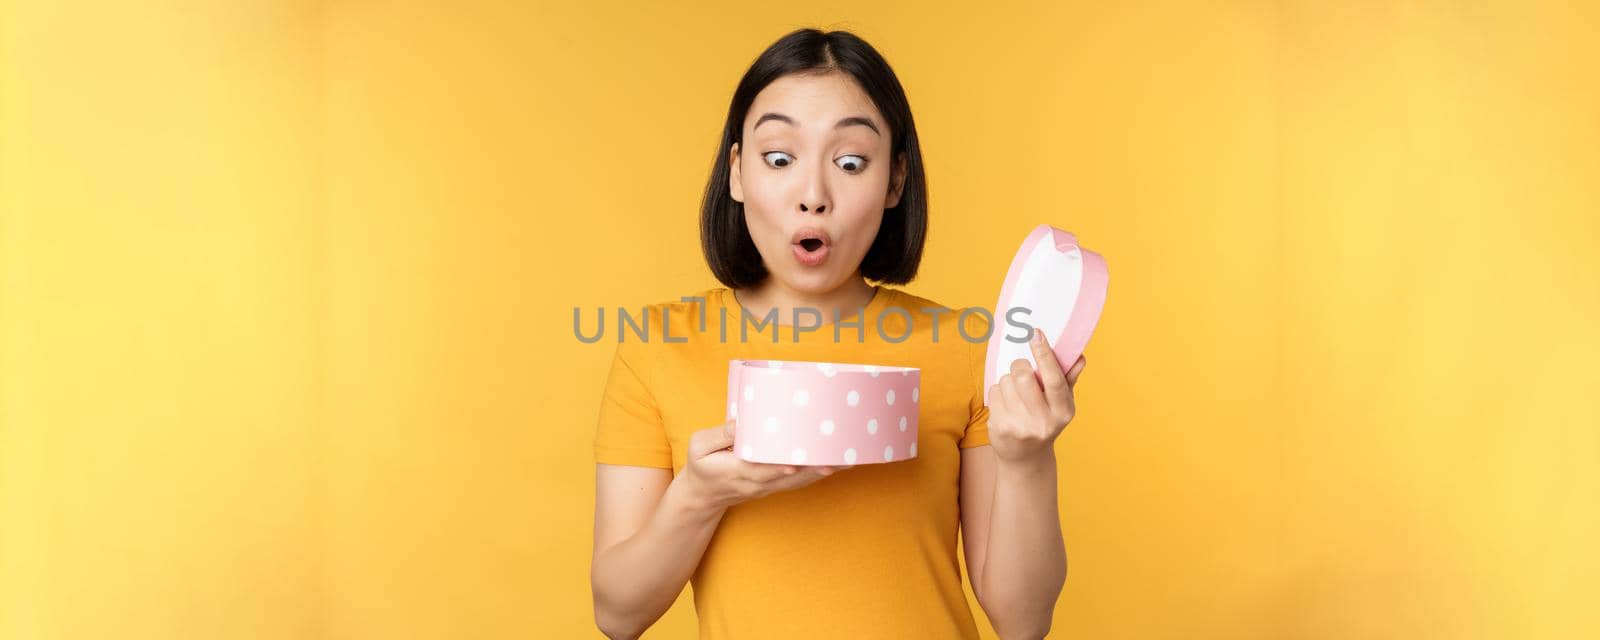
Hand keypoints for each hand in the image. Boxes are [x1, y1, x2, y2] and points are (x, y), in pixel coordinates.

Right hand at [682, 420, 853, 509]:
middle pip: (793, 476)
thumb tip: (741, 422)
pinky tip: (838, 464)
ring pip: (802, 480)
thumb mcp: (699, 447)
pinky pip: (801, 481)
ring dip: (826, 470)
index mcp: (739, 471)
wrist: (703, 497)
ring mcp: (770, 486)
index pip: (766, 469)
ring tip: (850, 458)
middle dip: (817, 466)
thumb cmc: (701, 466)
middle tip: (842, 456)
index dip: (784, 466)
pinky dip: (820, 473)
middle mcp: (759, 482)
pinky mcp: (776, 486)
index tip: (801, 460)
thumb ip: (720, 435)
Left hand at [984, 328, 1086, 463]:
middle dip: (1019, 366)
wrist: (1026, 457)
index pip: (1053, 379)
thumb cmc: (1045, 421)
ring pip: (1006, 382)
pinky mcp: (1000, 428)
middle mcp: (1043, 421)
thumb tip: (1079, 357)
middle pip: (1023, 376)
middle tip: (1021, 369)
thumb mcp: (1061, 404)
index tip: (1036, 334)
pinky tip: (1005, 405)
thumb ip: (1068, 379)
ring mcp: (1020, 426)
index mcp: (1063, 411)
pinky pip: (994, 393)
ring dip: (1008, 381)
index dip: (1044, 355)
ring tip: (1015, 395)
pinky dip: (998, 393)